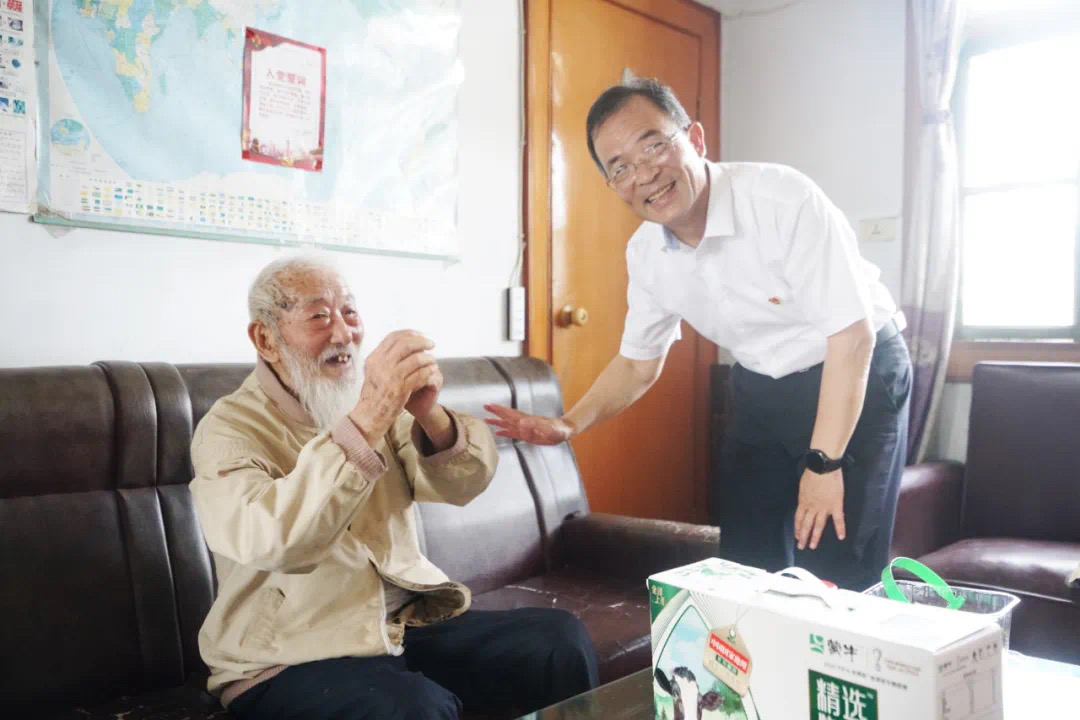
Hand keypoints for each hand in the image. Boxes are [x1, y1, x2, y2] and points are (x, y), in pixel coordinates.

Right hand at [349, 330, 437, 444]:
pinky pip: (421, 374)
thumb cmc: (373, 394)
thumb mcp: (373, 372)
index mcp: (374, 358)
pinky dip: (428, 371)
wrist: (369, 416)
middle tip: (431, 344)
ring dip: (428, 358)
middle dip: (422, 342)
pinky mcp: (401, 389)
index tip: (420, 335)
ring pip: (416, 359)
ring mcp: (391, 377)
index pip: (393, 337)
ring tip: (432, 361)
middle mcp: (381, 365)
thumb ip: (384, 358)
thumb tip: (401, 344)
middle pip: (406, 344)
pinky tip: (432, 372)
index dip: (409, 333)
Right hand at [482, 404, 575, 444]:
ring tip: (486, 420)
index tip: (490, 405)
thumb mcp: (549, 428)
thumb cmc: (559, 429)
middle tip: (484, 407)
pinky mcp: (527, 436)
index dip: (500, 410)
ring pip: (508, 424)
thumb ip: (537, 425)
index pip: (511, 414)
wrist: (565, 431)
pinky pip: (513, 433)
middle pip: (507, 416)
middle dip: (496, 412)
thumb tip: (521, 422)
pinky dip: (504, 432)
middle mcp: (524, 423)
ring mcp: (525, 429)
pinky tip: (498, 433)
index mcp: (527, 421)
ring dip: (498, 422)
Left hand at [795, 469, 846, 550]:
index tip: (797, 536)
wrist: (823, 467)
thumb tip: (804, 502)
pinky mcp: (836, 505)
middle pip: (806, 524)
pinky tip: (841, 537)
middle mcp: (812, 507)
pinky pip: (838, 519)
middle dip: (803, 536)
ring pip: (818, 525)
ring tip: (813, 546)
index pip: (798, 518)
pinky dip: (840, 528)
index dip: (798, 528)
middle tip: (801, 546)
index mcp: (803, 502)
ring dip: (815, 536)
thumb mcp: (803, 487)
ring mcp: (824, 508)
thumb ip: (804, 497)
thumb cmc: (812, 473)